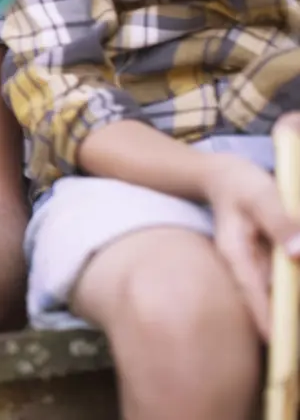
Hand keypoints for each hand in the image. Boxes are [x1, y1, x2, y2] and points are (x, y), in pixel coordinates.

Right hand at [198, 147, 299, 338]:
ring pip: (277, 292)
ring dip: (289, 303)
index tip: (276, 342)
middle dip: (283, 316)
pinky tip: (293, 289)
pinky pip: (282, 284)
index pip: (252, 293)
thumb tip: (299, 254)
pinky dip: (291, 289)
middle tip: (293, 337)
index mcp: (235, 255)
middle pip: (266, 299)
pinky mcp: (266, 265)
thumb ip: (282, 223)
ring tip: (293, 320)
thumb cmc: (241, 184)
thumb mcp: (262, 196)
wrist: (226, 177)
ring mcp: (255, 267)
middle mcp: (243, 267)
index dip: (265, 318)